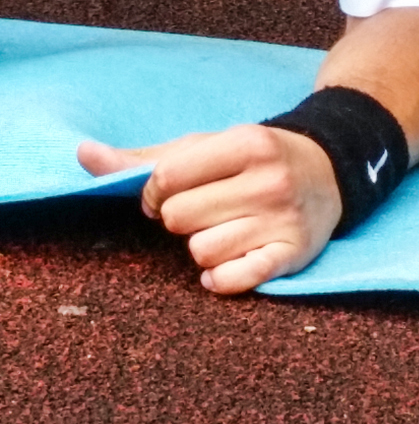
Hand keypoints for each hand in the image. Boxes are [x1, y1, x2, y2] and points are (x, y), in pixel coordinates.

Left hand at [77, 125, 341, 293]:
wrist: (329, 171)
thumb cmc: (253, 159)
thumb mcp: (207, 146)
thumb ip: (145, 158)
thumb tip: (83, 155)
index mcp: (246, 143)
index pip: (167, 178)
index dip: (155, 193)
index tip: (167, 194)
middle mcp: (268, 180)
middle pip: (179, 218)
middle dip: (181, 218)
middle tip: (203, 210)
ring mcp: (282, 219)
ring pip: (202, 252)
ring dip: (203, 247)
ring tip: (224, 230)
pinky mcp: (292, 254)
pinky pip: (234, 280)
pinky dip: (221, 277)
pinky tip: (228, 263)